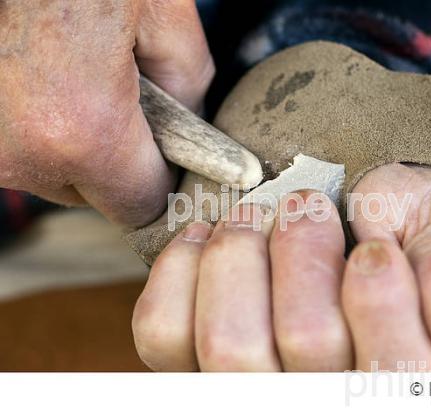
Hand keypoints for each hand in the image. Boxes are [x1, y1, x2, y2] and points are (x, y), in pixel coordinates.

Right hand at [0, 0, 213, 226]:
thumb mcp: (170, 23)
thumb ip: (189, 98)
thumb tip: (186, 137)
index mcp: (84, 132)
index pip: (140, 205)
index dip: (161, 181)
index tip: (166, 160)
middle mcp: (23, 152)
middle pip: (95, 195)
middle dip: (117, 162)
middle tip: (122, 105)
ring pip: (52, 174)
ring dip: (75, 144)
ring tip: (81, 86)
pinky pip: (21, 149)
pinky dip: (40, 128)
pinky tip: (50, 86)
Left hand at [131, 163, 430, 370]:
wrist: (347, 222)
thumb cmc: (403, 229)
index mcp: (403, 379)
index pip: (393, 363)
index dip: (379, 289)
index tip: (373, 244)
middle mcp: (323, 396)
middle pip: (304, 342)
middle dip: (302, 251)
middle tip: (306, 207)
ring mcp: (250, 387)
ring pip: (228, 343)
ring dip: (239, 255)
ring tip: (256, 216)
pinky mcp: (191, 365)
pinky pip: (163, 332)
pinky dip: (181, 269)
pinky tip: (207, 238)